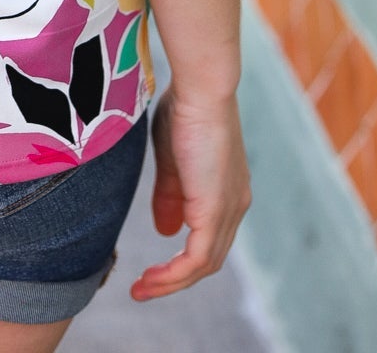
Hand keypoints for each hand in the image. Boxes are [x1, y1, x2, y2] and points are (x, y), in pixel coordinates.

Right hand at [130, 85, 251, 301]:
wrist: (200, 88)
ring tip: (141, 289)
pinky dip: (173, 275)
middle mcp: (235, 205)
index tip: (153, 266)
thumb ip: (170, 194)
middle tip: (143, 286)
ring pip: (204, 265)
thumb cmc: (184, 108)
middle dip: (175, 278)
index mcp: (227, 191)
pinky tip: (151, 278)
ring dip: (171, 282)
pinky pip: (196, 260)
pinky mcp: (215, 212)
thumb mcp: (172, 157)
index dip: (183, 257)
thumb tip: (166, 231)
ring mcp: (228, 210)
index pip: (209, 237)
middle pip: (209, 259)